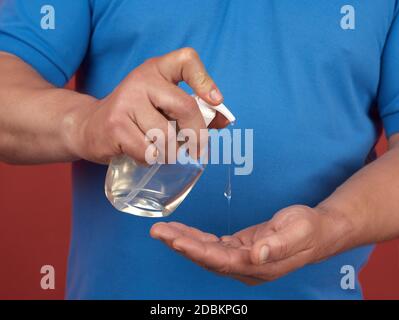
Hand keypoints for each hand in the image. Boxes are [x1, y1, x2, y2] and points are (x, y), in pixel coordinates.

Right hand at [70, 47, 228, 163]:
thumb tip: (224, 120)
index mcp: (157, 69)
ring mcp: (126, 101)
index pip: (186, 59)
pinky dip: (151, 159)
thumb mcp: (163, 106)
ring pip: (167, 137)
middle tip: (197, 149)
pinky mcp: (115, 124)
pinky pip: (149, 152)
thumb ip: (194, 111)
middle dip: (196, 135)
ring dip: (170, 152)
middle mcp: (142, 80)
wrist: (90, 126)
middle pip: (185, 107)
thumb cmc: (136, 117)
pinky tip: (142, 152)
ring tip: (158, 148)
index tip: (216, 101)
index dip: (205, 80)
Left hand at [150, 205, 349, 284]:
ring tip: (163, 230)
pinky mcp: (239, 248)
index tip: (176, 241)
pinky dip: (196, 238)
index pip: (221, 261)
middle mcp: (246, 267)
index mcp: (259, 266)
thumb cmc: (310, 229)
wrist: (318, 230)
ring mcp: (241, 259)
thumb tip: (255, 255)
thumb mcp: (298, 231)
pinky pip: (212, 245)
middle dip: (181, 245)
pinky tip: (182, 231)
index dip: (198, 252)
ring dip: (184, 241)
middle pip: (207, 259)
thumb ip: (277, 246)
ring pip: (206, 252)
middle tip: (158, 231)